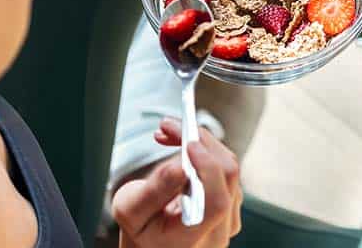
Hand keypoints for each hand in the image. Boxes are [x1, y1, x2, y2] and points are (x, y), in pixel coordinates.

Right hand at [112, 117, 241, 247]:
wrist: (151, 244)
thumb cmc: (139, 230)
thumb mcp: (130, 211)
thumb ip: (154, 191)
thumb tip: (179, 166)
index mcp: (193, 238)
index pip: (216, 201)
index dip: (207, 166)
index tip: (187, 142)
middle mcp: (219, 231)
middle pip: (227, 176)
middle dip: (200, 141)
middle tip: (169, 126)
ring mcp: (229, 218)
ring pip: (228, 168)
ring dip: (200, 143)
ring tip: (167, 134)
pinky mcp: (231, 204)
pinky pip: (225, 171)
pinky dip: (205, 152)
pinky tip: (180, 147)